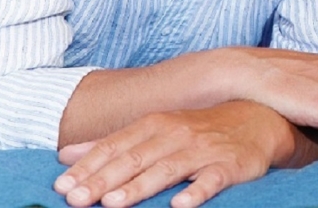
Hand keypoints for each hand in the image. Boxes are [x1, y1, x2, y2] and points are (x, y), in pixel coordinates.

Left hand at [54, 100, 296, 207]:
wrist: (256, 118)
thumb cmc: (197, 129)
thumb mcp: (154, 129)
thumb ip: (111, 144)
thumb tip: (65, 155)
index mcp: (154, 125)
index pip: (115, 146)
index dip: (88, 167)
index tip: (61, 187)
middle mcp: (176, 134)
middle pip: (135, 158)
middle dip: (104, 180)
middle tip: (76, 199)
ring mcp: (203, 150)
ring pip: (167, 169)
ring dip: (139, 186)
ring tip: (113, 203)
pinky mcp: (229, 165)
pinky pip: (212, 179)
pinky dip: (196, 191)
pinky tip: (180, 205)